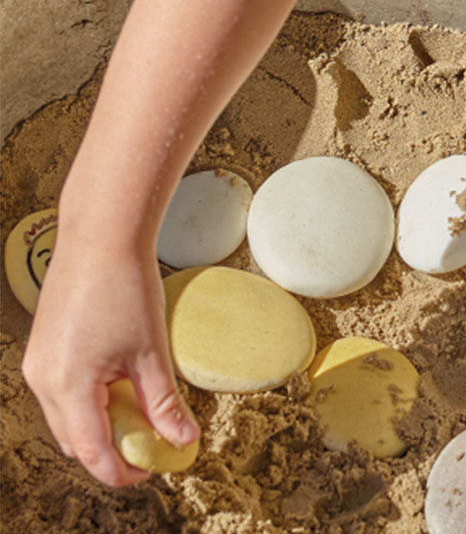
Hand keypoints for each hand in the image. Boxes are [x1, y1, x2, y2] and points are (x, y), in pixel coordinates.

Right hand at [22, 235, 197, 484]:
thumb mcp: (151, 350)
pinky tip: (122, 384)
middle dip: (111, 450)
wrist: (101, 237)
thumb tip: (182, 440)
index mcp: (68, 386)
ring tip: (143, 412)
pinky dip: (90, 400)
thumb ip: (164, 402)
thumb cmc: (126, 286)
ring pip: (67, 417)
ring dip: (101, 424)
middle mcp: (42, 380)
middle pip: (75, 439)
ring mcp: (38, 364)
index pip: (92, 452)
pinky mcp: (43, 347)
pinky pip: (62, 391)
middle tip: (152, 444)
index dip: (122, 471)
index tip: (152, 473)